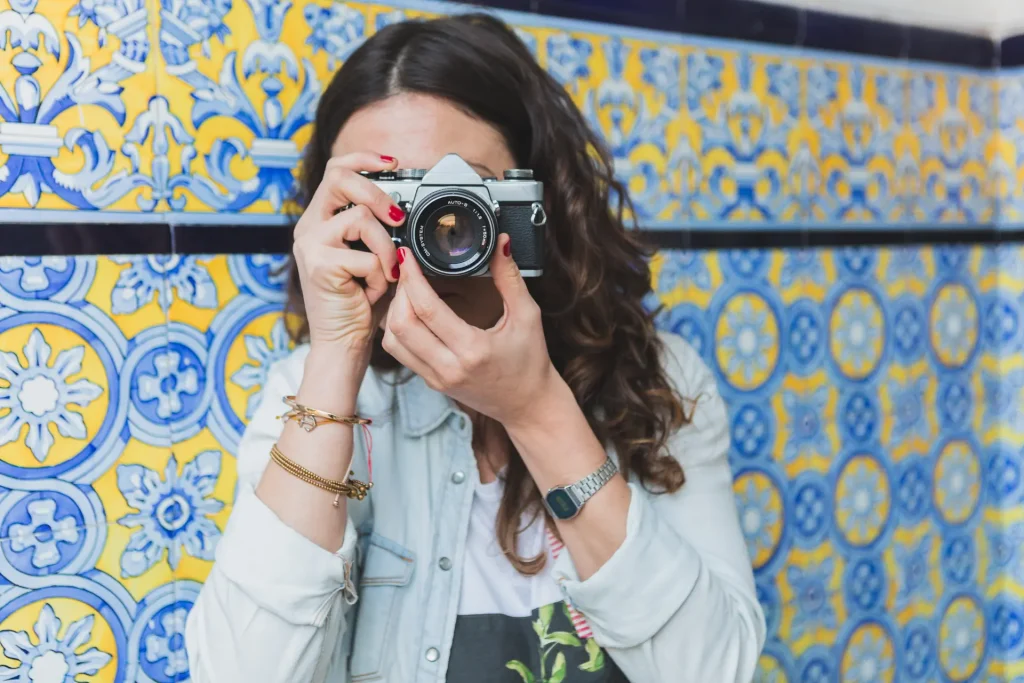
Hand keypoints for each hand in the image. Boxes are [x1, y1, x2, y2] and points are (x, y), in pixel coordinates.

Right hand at [293, 152, 404, 355]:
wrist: (343, 342)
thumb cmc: (361, 301)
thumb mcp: (373, 256)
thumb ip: (379, 229)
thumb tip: (404, 206)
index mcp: (321, 221)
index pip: (335, 170)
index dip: (362, 159)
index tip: (392, 163)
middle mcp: (309, 227)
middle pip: (340, 179)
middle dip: (377, 194)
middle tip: (398, 218)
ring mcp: (310, 244)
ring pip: (362, 218)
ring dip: (386, 249)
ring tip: (384, 275)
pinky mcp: (319, 264)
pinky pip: (366, 255)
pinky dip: (380, 275)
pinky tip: (371, 292)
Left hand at [382, 235, 557, 425]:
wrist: (528, 406)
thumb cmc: (530, 362)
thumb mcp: (527, 316)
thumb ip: (510, 277)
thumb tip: (500, 242)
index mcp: (473, 351)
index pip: (427, 310)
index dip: (412, 279)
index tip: (407, 256)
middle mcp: (448, 367)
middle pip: (400, 325)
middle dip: (399, 292)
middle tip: (407, 270)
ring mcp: (436, 378)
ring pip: (392, 341)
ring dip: (393, 311)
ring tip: (407, 290)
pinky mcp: (431, 382)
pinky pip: (400, 353)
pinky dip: (397, 328)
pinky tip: (410, 312)